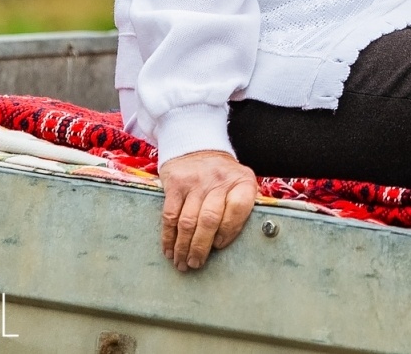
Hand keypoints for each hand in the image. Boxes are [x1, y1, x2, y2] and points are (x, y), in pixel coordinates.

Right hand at [159, 150, 258, 270]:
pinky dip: (168, 237)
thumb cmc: (222, 176)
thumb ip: (240, 208)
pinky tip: (169, 249)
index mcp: (242, 181)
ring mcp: (196, 182)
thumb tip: (226, 244)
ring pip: (188, 221)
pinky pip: (170, 216)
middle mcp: (219, 180)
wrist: (196, 147)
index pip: (239, 209)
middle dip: (200, 248)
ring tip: (182, 262)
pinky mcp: (175, 184)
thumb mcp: (240, 183)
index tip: (219, 247)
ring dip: (183, 247)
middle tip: (195, 264)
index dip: (228, 232)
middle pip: (209, 220)